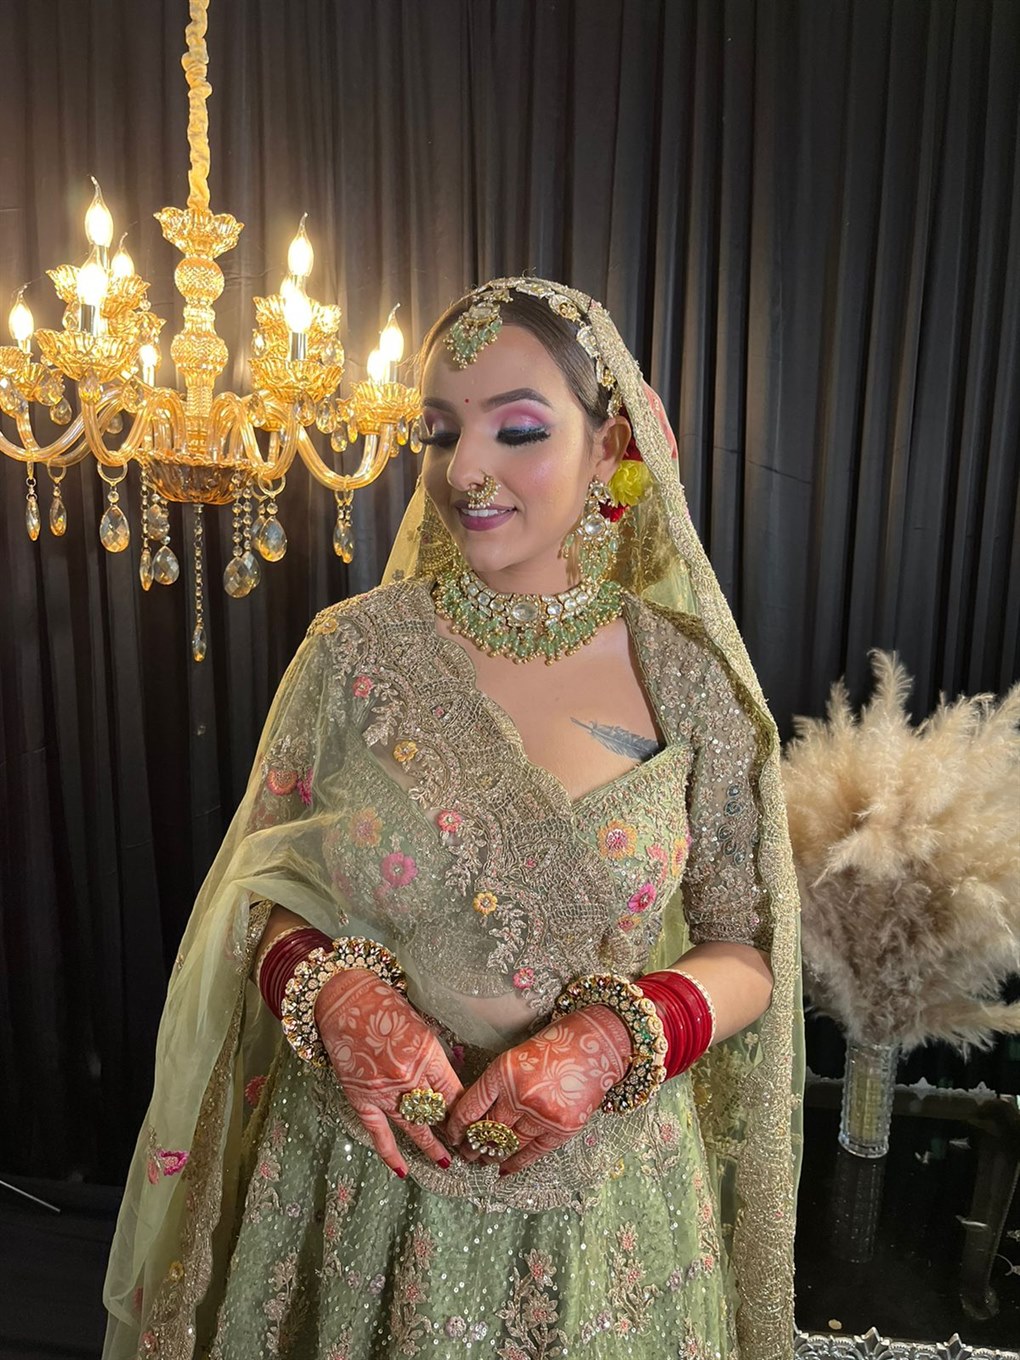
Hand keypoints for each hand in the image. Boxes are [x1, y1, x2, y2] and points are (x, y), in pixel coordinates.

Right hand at [314, 969, 463, 1177]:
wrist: (346, 1001)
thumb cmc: (385, 1008)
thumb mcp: (422, 1028)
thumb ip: (434, 1059)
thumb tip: (448, 1086)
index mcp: (427, 1055)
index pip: (454, 1093)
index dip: (465, 1111)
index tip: (474, 1122)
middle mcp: (407, 1077)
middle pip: (436, 1112)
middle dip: (452, 1130)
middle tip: (466, 1146)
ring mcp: (383, 1090)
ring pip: (412, 1126)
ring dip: (430, 1146)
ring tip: (445, 1162)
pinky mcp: (361, 1098)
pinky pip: (378, 1132)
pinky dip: (389, 1153)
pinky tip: (402, 1170)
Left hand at [445, 1006, 631, 1174]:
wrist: (596, 1046)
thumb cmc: (554, 1046)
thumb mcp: (516, 1057)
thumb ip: (498, 1085)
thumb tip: (476, 1115)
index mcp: (504, 1072)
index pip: (471, 1106)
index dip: (458, 1125)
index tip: (452, 1134)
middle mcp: (521, 1095)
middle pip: (488, 1128)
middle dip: (474, 1143)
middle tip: (466, 1152)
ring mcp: (542, 1114)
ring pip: (509, 1143)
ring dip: (493, 1154)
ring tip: (484, 1159)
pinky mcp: (563, 1129)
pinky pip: (533, 1152)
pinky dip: (517, 1162)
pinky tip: (505, 1168)